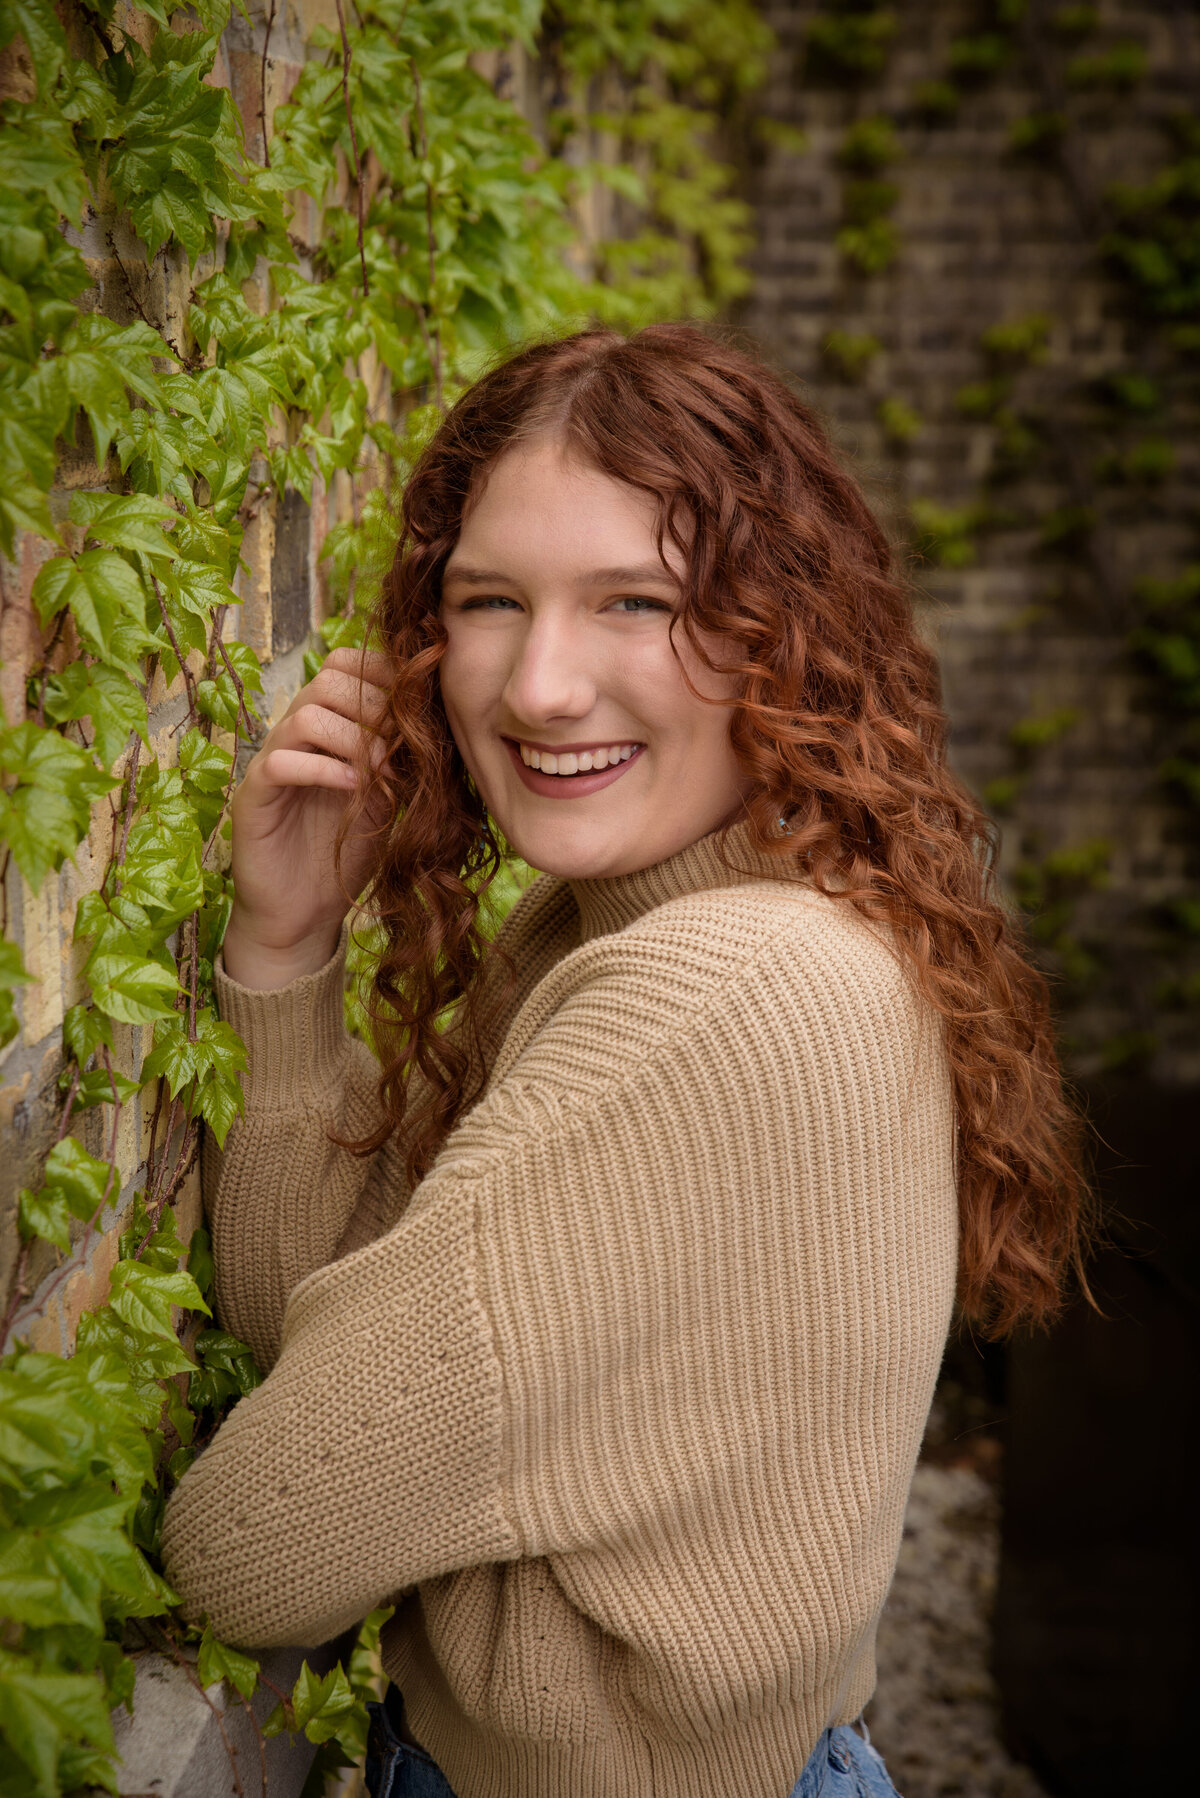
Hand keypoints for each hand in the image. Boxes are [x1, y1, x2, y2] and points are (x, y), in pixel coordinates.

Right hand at [221, 647, 394, 989]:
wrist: (305, 910)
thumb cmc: (348, 849)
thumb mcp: (388, 793)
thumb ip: (404, 755)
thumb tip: (443, 718)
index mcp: (328, 723)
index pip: (345, 663)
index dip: (384, 675)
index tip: (417, 710)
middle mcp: (295, 732)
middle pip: (328, 678)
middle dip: (375, 707)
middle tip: (401, 749)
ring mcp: (272, 760)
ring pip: (307, 715)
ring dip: (355, 740)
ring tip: (382, 775)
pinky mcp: (254, 796)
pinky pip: (282, 761)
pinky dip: (326, 770)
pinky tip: (354, 791)